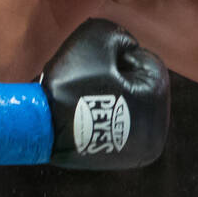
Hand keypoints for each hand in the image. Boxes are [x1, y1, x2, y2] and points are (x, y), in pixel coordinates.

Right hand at [41, 19, 169, 169]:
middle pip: (139, 87)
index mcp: (156, 104)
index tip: (96, 68)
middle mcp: (156, 133)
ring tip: (85, 100)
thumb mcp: (96, 38)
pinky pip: (117, 127)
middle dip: (116, 79)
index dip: (117, 57)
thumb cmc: (70, 82)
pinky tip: (85, 117)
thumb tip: (127, 48)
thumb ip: (119, 36)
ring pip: (129, 108)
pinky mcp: (122, 160)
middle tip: (89, 84)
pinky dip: (104, 118)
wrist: (40, 130)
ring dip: (110, 98)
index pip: (145, 63)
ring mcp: (140, 151)